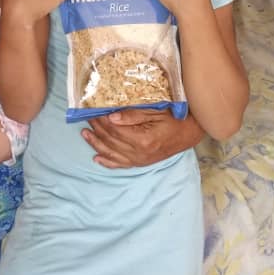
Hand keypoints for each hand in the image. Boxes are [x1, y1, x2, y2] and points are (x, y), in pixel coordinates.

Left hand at [82, 111, 202, 168]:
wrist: (189, 134)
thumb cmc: (174, 119)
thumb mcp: (156, 111)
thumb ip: (134, 115)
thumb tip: (112, 117)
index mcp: (143, 139)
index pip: (114, 130)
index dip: (101, 120)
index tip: (91, 110)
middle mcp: (139, 153)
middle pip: (111, 141)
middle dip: (96, 129)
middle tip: (86, 117)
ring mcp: (139, 160)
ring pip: (112, 154)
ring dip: (96, 144)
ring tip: (84, 134)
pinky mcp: (140, 163)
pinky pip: (120, 164)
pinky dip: (107, 161)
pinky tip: (97, 158)